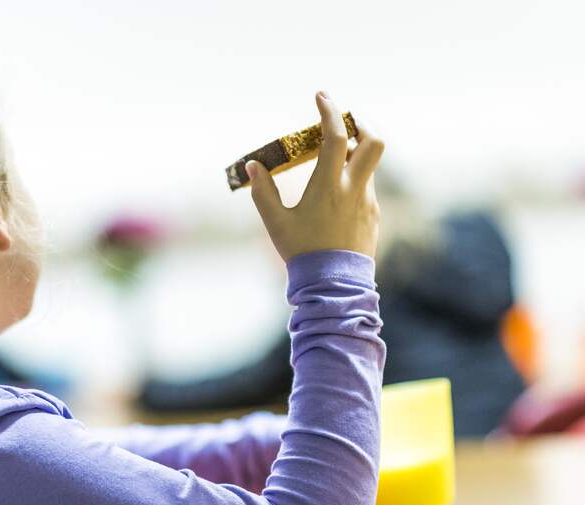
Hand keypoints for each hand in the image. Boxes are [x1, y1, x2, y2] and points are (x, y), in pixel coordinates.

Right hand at [246, 92, 384, 260]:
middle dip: (360, 125)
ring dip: (353, 155)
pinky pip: (366, 188)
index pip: (335, 136)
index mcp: (329, 186)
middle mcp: (354, 189)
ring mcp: (367, 202)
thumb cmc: (301, 254)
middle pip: (372, 142)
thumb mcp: (275, 223)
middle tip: (342, 124)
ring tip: (330, 162)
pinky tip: (334, 196)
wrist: (333, 286)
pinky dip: (353, 179)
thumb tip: (254, 166)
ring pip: (368, 165)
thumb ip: (263, 192)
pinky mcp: (372, 216)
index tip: (321, 96)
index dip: (329, 111)